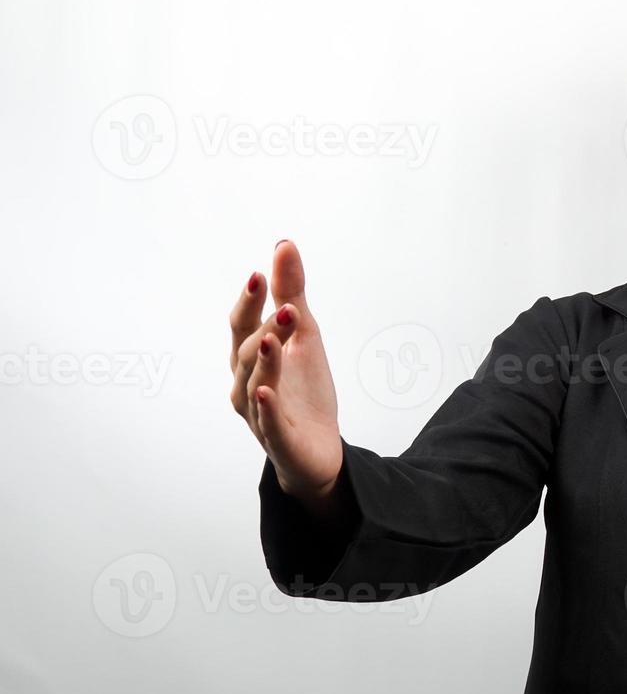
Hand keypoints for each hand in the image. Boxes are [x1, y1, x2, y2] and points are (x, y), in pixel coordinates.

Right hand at [228, 239, 343, 504]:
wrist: (317, 449)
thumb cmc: (304, 390)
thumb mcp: (305, 336)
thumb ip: (292, 294)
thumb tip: (284, 245)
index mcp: (249, 357)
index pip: (243, 324)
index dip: (249, 300)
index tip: (260, 273)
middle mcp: (245, 382)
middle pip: (248, 351)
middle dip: (265, 327)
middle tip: (287, 305)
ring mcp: (258, 412)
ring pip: (256, 383)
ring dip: (265, 360)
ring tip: (273, 339)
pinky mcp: (277, 438)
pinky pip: (268, 422)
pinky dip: (265, 406)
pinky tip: (267, 391)